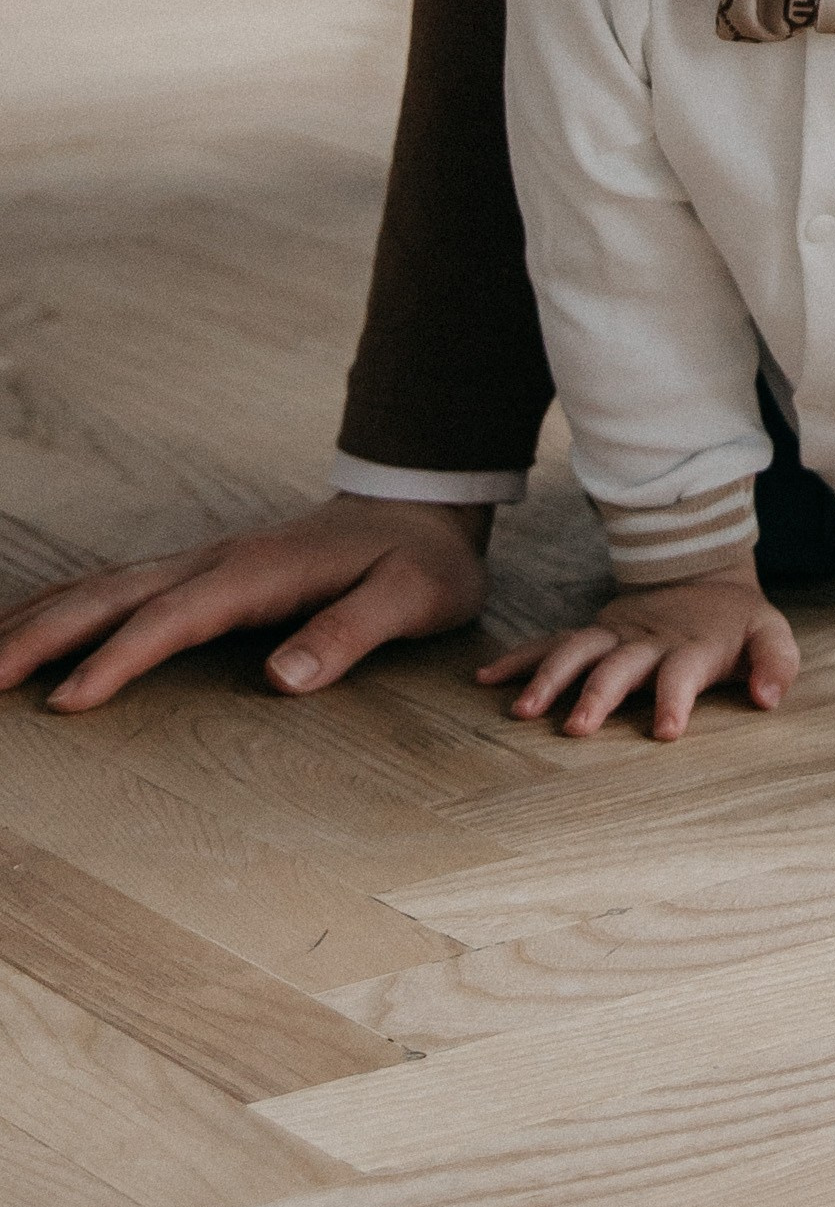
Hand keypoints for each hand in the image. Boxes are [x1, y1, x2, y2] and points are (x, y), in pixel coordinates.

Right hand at [0, 497, 491, 711]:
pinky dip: (61, 606)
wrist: (424, 504)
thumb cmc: (421, 562)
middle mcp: (218, 560)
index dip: (118, 658)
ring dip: (36, 619)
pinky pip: (116, 588)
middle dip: (40, 636)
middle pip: (112, 596)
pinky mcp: (200, 573)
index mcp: (260, 571)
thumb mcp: (411, 598)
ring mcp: (202, 562)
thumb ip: (350, 633)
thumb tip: (281, 680)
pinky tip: (28, 627)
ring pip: (101, 587)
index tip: (65, 702)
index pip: (174, 618)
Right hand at [476, 561, 797, 739]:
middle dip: (598, 695)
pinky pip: (551, 643)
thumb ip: (776, 664)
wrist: (701, 571)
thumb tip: (768, 699)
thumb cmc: (737, 622)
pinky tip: (487, 680)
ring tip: (523, 712)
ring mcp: (614, 634)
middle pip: (619, 665)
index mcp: (692, 646)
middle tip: (577, 730)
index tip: (665, 731)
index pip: (683, 673)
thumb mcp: (770, 633)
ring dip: (549, 679)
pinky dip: (519, 658)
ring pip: (576, 652)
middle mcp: (647, 640)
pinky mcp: (593, 632)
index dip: (676, 699)